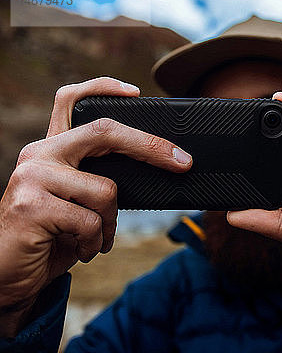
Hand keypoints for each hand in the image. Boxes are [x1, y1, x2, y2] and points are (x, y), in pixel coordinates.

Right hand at [0, 77, 192, 336]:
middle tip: (183, 162)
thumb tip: (158, 168)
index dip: (103, 88)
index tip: (136, 93)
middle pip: (106, 132)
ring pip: (107, 190)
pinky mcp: (30, 206)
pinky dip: (95, 242)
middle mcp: (39, 154)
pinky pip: (91, 221)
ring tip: (94, 238)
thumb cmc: (53, 236)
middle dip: (152, 147)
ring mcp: (32, 177)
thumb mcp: (78, 201)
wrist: (9, 275)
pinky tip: (80, 250)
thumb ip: (99, 178)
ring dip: (110, 223)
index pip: (71, 100)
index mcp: (53, 149)